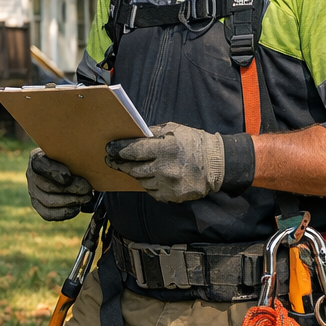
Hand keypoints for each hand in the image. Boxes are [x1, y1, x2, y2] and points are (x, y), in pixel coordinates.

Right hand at [26, 148, 93, 220]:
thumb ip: (73, 156)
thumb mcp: (70, 152)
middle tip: (87, 188)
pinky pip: (48, 214)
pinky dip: (64, 212)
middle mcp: (31, 175)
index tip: (69, 176)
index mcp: (37, 158)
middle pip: (48, 186)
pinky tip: (76, 208)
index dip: (54, 172)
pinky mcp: (38, 205)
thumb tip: (86, 161)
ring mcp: (33, 192)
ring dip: (70, 201)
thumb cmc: (71, 158)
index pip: (41, 165)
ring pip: (48, 201)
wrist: (67, 167)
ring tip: (86, 198)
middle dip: (71, 189)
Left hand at [105, 123, 224, 202]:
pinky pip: (152, 191)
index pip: (133, 150)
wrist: (216, 164)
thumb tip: (132, 136)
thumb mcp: (173, 129)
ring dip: (135, 174)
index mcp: (165, 148)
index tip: (109, 150)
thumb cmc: (193, 142)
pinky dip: (148, 184)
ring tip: (132, 168)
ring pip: (141, 181)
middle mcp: (165, 168)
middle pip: (133, 168)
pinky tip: (149, 177)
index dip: (118, 150)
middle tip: (111, 160)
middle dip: (120, 164)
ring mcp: (169, 184)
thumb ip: (152, 134)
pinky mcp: (173, 196)